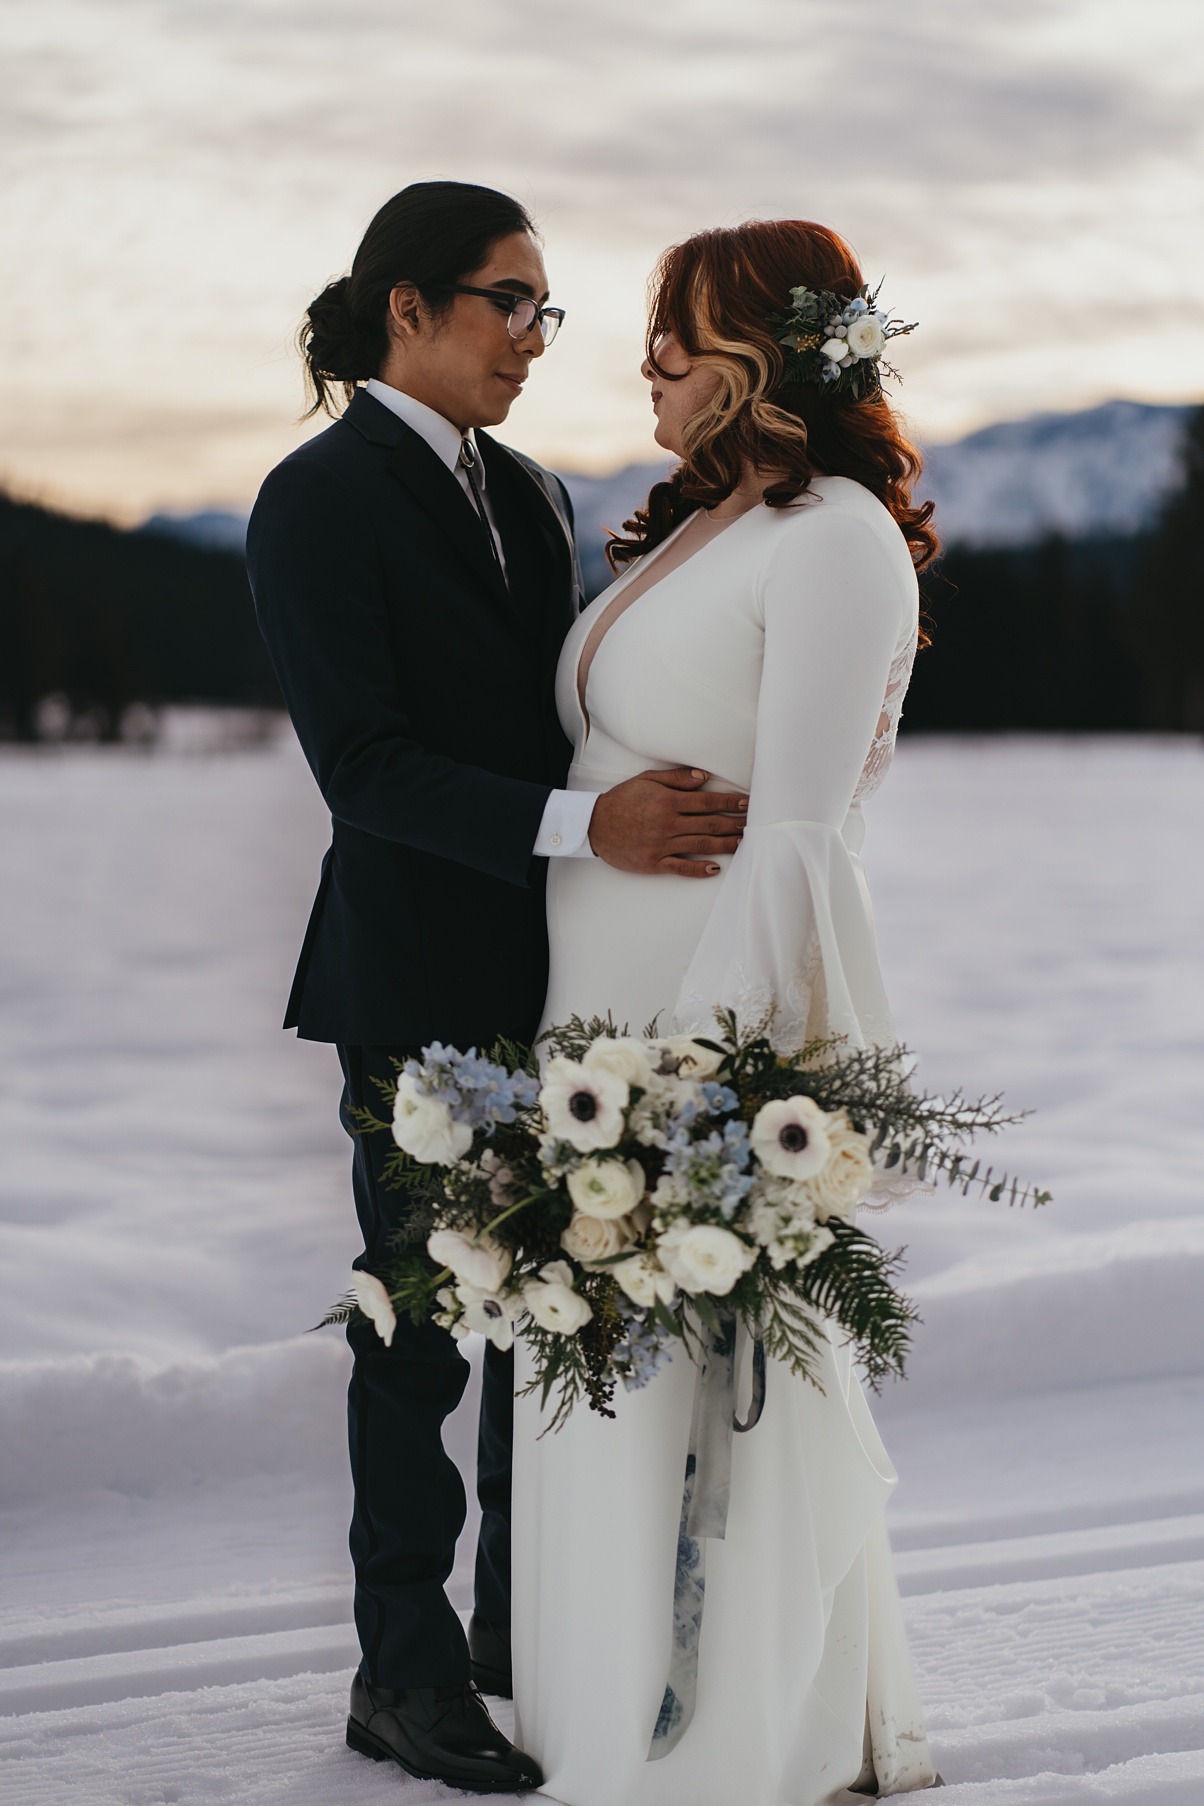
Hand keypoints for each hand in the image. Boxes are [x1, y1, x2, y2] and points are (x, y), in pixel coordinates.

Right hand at [588, 768, 746, 877]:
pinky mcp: (654, 863)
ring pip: (702, 846)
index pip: (708, 802)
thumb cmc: (621, 800)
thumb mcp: (646, 780)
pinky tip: (716, 868)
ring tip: (743, 842)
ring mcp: (662, 845)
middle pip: (710, 824)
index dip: (731, 802)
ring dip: (726, 844)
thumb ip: (677, 778)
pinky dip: (700, 869)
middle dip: (735, 823)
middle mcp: (668, 823)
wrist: (594, 825)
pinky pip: (682, 868)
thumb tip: (705, 778)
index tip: (747, 803)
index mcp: (668, 801)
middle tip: (755, 822)